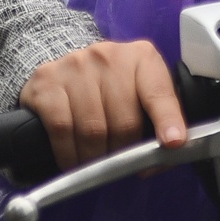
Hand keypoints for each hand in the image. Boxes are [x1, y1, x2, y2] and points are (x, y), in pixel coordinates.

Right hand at [19, 39, 186, 169]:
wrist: (66, 69)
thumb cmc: (111, 90)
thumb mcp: (140, 97)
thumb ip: (156, 125)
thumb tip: (157, 162)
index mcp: (142, 58)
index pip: (158, 92)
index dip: (167, 119)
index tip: (173, 142)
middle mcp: (109, 56)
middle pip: (124, 121)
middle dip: (124, 153)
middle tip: (120, 164)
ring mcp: (76, 65)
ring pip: (93, 130)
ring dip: (95, 159)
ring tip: (96, 163)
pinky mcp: (47, 82)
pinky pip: (62, 130)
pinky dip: (70, 155)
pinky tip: (73, 159)